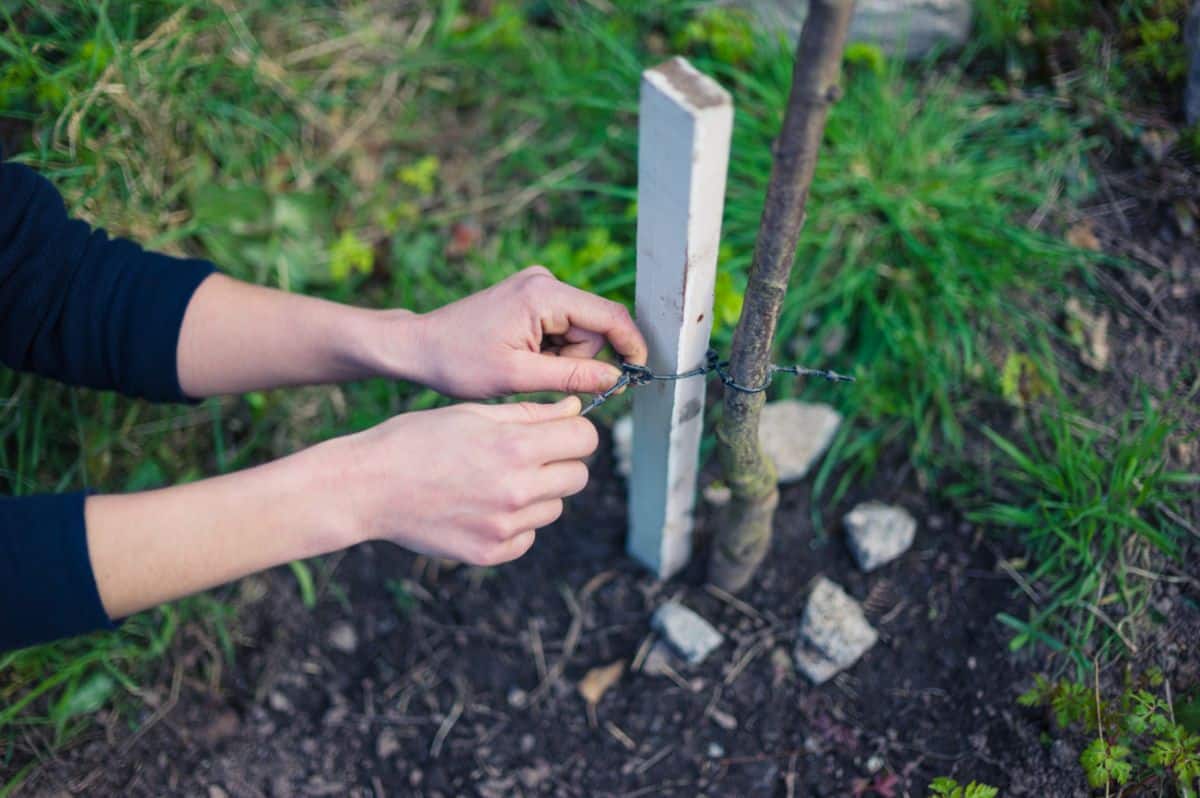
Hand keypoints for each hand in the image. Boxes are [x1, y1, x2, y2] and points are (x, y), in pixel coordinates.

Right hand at [336, 396, 595, 565]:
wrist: (367, 486)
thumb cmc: (417, 439)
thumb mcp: (473, 413)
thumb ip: (530, 415)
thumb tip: (573, 410)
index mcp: (516, 447)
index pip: (585, 438)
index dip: (575, 430)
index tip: (560, 431)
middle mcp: (517, 490)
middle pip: (578, 476)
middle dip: (561, 462)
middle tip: (527, 456)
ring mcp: (505, 527)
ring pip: (554, 507)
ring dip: (537, 494)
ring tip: (493, 481)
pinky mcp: (490, 553)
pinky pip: (527, 537)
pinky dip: (514, 524)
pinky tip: (480, 507)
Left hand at [401, 266, 647, 398]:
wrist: (420, 346)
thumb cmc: (459, 362)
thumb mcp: (518, 376)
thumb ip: (572, 376)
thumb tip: (616, 379)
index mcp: (543, 295)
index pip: (608, 316)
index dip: (630, 344)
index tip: (639, 373)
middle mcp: (544, 281)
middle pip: (595, 325)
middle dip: (581, 358)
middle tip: (544, 376)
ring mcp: (538, 286)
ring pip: (580, 329)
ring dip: (564, 356)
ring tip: (525, 366)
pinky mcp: (532, 296)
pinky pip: (563, 326)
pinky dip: (553, 348)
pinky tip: (524, 356)